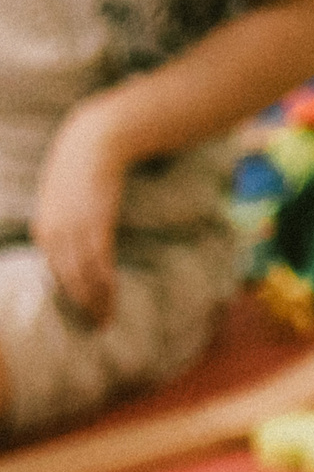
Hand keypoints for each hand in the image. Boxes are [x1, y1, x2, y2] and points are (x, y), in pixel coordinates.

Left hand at [31, 102, 128, 324]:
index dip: (68, 297)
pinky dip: (105, 283)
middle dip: (81, 305)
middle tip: (96, 326)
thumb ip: (64, 225)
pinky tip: (113, 297)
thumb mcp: (62, 200)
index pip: (54, 273)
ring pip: (83, 275)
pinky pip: (99, 262)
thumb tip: (75, 248)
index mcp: (42, 229)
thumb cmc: (80, 170)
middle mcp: (53, 233)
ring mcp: (74, 229)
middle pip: (66, 279)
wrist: (93, 145)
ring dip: (95, 300)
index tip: (83, 314)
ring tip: (106, 319)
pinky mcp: (95, 225)